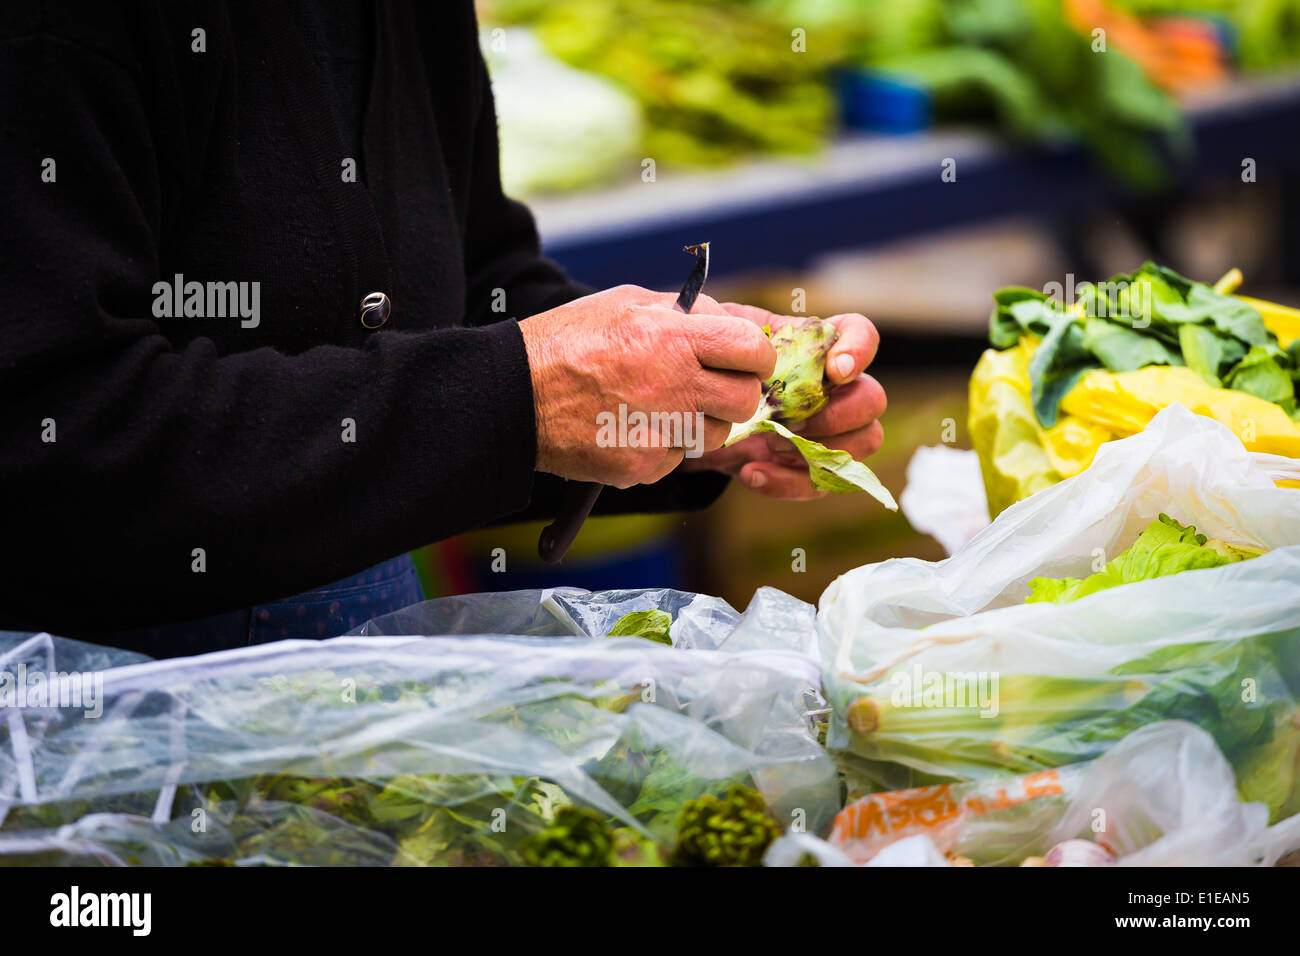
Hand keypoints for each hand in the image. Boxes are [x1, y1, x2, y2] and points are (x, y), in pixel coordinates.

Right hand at [519, 286, 776, 487]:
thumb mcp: (627, 302)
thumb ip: (687, 311)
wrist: (515, 396)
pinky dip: (665, 445)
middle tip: (709, 386)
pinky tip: (634, 426)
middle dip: (734, 392)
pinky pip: (679, 458)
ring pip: (717, 435)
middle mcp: (673, 385)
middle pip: (744, 400)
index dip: (755, 355)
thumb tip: (733, 323)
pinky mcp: (644, 467)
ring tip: (662, 405)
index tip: (745, 359)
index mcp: (673, 337)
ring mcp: (660, 431)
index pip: (752, 350)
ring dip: (701, 421)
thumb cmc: (569, 341)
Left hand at [680, 304, 885, 499]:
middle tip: (791, 421)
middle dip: (838, 414)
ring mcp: (829, 429)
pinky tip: (750, 473)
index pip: (860, 334)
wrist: (691, 418)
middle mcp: (834, 387)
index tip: (835, 371)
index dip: (859, 350)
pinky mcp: (811, 466)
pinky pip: (822, 482)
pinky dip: (788, 482)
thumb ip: (725, 326)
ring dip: (822, 449)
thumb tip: (723, 319)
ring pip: (865, 440)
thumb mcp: (711, 339)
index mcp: (814, 345)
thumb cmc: (708, 368)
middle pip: (872, 398)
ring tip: (770, 446)